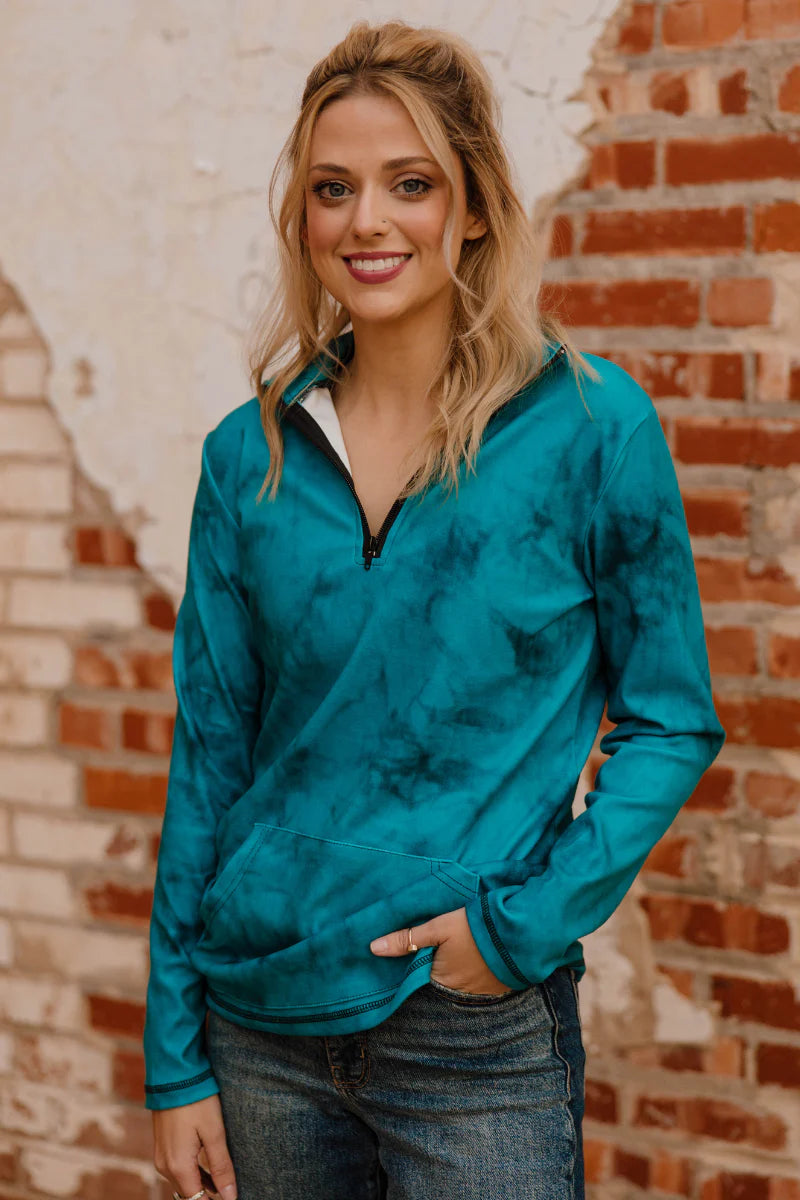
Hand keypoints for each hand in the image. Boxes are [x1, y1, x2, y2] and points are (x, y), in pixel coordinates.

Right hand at [152, 1093, 236, 1199]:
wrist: (173, 1074)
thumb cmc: (197, 1100)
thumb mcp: (214, 1132)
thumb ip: (221, 1166)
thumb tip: (230, 1197)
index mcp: (178, 1166)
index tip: (232, 1196)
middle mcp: (165, 1166)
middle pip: (189, 1194)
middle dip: (210, 1196)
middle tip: (232, 1188)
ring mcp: (162, 1156)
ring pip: (184, 1183)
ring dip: (203, 1185)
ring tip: (225, 1179)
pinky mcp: (162, 1146)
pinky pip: (178, 1169)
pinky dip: (194, 1173)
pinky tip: (210, 1166)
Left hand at [369, 905, 513, 994]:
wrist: (521, 932)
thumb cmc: (475, 928)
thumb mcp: (437, 927)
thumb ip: (407, 938)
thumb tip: (372, 949)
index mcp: (441, 979)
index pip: (424, 971)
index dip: (424, 956)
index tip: (430, 943)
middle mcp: (461, 992)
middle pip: (445, 975)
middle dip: (446, 961)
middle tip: (453, 940)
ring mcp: (483, 992)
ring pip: (465, 978)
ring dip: (465, 965)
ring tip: (470, 944)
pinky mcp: (502, 987)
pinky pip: (485, 980)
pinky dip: (483, 968)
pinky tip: (485, 952)